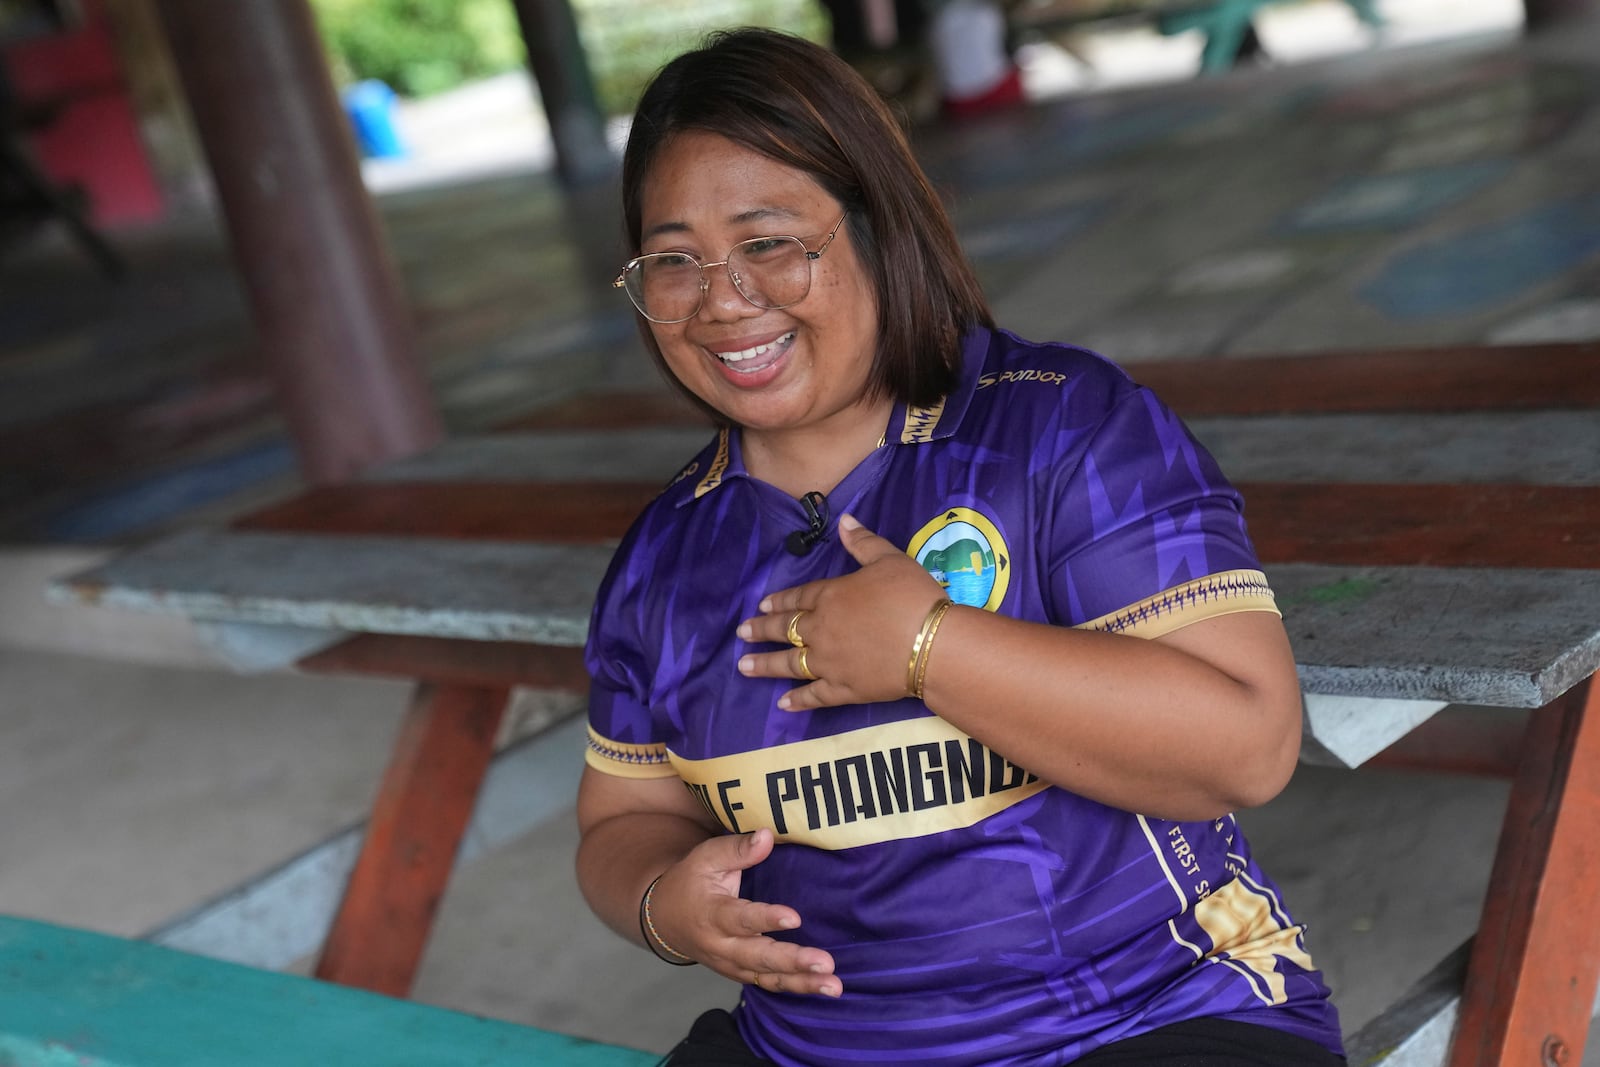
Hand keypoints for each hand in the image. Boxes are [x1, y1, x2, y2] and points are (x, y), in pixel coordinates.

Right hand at [650, 829, 840, 995]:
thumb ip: (737, 849)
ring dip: (801, 982)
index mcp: (712, 914)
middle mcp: (722, 945)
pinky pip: (769, 985)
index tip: (794, 918)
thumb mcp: (706, 858)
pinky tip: (823, 987)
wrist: (665, 920)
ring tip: (833, 984)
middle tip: (825, 963)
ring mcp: (731, 964)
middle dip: (793, 961)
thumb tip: (767, 836)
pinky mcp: (741, 973)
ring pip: (767, 978)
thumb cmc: (691, 882)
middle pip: (758, 957)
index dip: (766, 919)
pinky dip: (795, 988)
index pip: (741, 918)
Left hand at [737, 514, 945, 709]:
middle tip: (742, 633)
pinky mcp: (844, 689)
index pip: (798, 597)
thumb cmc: (912, 596)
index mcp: (831, 596)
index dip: (779, 600)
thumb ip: (863, 542)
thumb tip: (844, 520)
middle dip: (762, 630)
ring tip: (744, 666)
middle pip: (785, 629)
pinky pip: (815, 695)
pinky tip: (782, 704)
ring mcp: (830, 662)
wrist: (932, 644)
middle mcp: (821, 629)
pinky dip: (798, 700)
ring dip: (765, 665)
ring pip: (790, 663)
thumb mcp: (890, 559)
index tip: (761, 605)